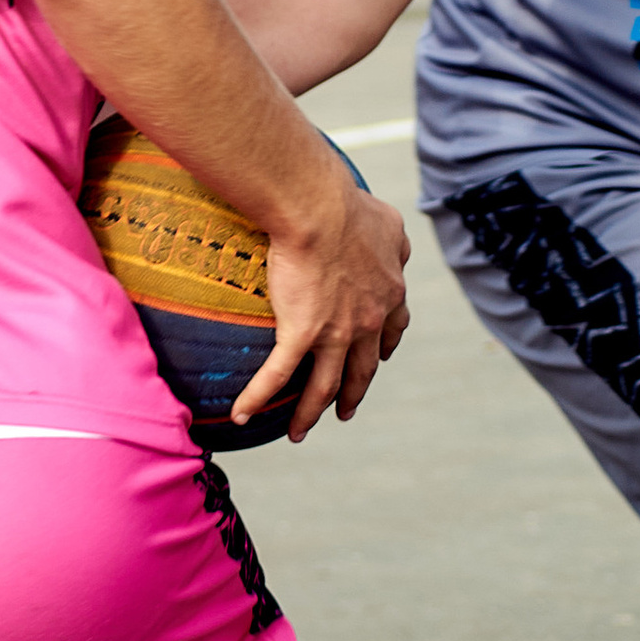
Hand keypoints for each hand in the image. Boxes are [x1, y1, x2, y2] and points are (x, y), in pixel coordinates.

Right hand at [235, 168, 410, 440]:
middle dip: (354, 393)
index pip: (392, 330)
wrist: (320, 209)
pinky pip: (277, 374)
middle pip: (363, 369)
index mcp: (389, 294)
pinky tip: (241, 415)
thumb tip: (398, 247)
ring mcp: (336, 332)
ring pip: (324, 385)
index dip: (384, 348)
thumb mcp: (389, 225)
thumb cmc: (350, 208)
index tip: (380, 359)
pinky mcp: (300, 332)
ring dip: (312, 412)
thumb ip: (396, 243)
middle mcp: (368, 321)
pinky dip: (258, 398)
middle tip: (346, 411)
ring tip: (300, 432)